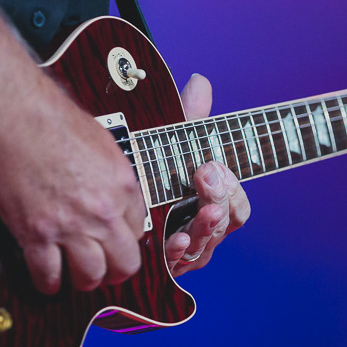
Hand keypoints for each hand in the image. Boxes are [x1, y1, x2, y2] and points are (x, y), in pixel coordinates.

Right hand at [0, 75, 146, 294]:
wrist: (13, 113)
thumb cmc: (51, 118)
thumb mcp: (102, 143)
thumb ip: (112, 176)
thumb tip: (112, 196)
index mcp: (122, 185)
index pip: (138, 231)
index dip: (125, 241)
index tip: (115, 244)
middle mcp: (102, 210)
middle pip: (124, 264)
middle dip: (114, 271)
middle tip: (104, 271)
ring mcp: (70, 225)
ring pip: (89, 276)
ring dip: (83, 280)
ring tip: (74, 276)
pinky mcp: (36, 233)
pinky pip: (48, 275)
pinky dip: (47, 282)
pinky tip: (47, 279)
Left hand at [164, 74, 250, 275]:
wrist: (108, 193)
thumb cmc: (149, 165)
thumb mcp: (169, 140)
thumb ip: (187, 116)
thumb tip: (199, 83)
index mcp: (213, 202)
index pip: (238, 206)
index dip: (232, 190)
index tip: (212, 167)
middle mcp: (203, 227)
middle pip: (226, 224)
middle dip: (220, 202)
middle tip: (206, 179)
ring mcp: (185, 247)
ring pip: (207, 246)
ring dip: (205, 230)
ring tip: (199, 215)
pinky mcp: (164, 260)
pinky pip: (180, 263)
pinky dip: (180, 253)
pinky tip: (175, 239)